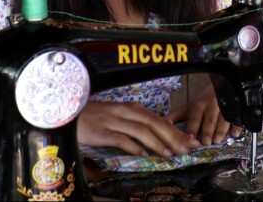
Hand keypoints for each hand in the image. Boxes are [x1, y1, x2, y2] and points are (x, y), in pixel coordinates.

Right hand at [77, 101, 200, 157]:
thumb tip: (159, 135)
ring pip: (142, 131)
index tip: (191, 141)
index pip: (160, 120)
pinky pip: (122, 139)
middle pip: (155, 124)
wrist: (71, 113)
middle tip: (188, 148)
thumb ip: (138, 124)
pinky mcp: (103, 131)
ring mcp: (115, 121)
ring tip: (170, 154)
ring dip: (158, 143)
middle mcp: (127, 112)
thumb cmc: (97, 116)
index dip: (177, 131)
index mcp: (133, 108)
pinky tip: (143, 154)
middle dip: (174, 137)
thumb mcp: (120, 116)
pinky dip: (134, 146)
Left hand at [164, 84, 242, 145]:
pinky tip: (235, 134)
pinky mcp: (234, 110)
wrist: (221, 85)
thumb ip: (176, 117)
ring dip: (220, 130)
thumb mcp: (188, 107)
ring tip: (218, 140)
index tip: (190, 138)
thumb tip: (162, 124)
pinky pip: (236, 119)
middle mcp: (210, 107)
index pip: (194, 118)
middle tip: (206, 142)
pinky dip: (236, 126)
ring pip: (222, 120)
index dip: (192, 128)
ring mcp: (223, 108)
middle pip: (208, 120)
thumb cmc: (203, 100)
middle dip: (207, 131)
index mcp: (198, 106)